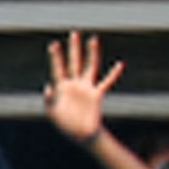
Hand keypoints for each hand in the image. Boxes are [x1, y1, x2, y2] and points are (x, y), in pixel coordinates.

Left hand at [44, 32, 122, 146]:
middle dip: (74, 48)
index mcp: (61, 87)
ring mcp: (86, 88)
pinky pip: (107, 82)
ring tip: (93, 40)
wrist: (81, 135)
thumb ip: (49, 100)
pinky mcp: (97, 94)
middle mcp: (74, 84)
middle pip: (74, 62)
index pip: (59, 68)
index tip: (54, 44)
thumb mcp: (53, 112)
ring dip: (92, 54)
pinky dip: (113, 74)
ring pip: (91, 67)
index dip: (56, 57)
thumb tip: (48, 87)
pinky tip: (120, 64)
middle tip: (74, 33)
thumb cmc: (65, 125)